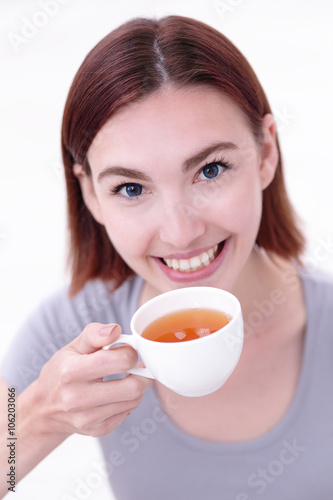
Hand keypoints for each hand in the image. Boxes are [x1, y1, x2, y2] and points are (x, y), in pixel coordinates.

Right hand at [32, 323, 152, 437]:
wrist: (44, 408)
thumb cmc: (61, 372)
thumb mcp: (73, 347)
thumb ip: (95, 334)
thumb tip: (116, 330)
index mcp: (71, 372)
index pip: (118, 361)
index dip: (130, 352)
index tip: (127, 350)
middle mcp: (77, 398)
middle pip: (132, 387)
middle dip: (141, 372)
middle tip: (137, 365)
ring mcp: (87, 418)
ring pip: (134, 400)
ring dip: (137, 385)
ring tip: (128, 376)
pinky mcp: (97, 430)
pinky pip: (128, 412)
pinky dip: (129, 399)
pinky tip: (119, 391)